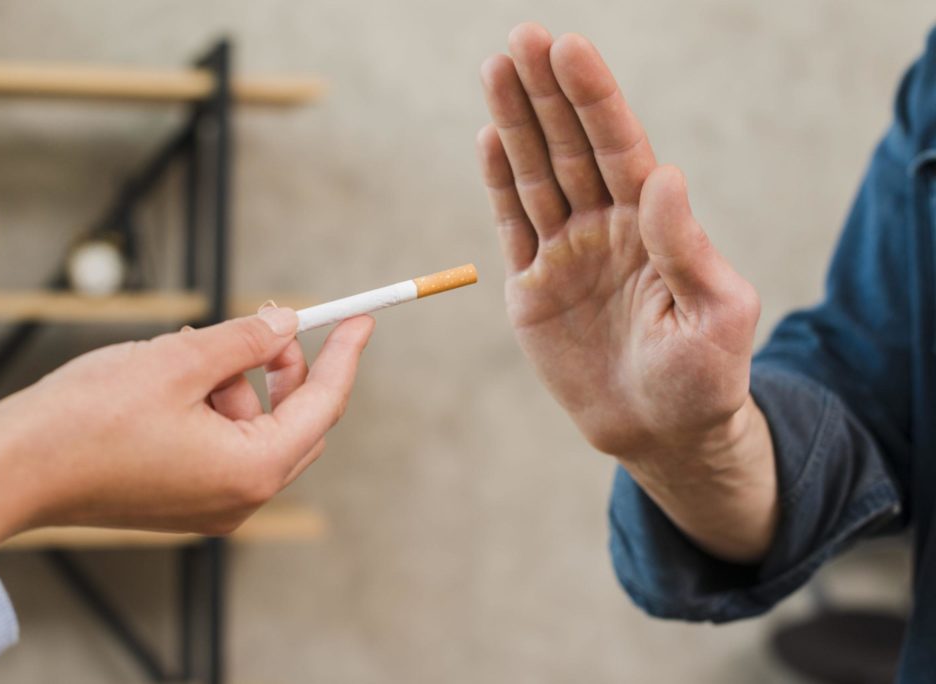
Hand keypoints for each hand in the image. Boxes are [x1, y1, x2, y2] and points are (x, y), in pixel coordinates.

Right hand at [0, 308, 373, 553]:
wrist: (13, 469)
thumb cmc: (89, 418)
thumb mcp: (179, 361)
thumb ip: (245, 340)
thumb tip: (287, 324)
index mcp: (253, 468)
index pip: (323, 404)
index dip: (345, 355)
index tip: (363, 318)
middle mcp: (242, 497)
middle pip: (296, 419)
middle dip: (283, 366)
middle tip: (262, 324)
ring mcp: (213, 503)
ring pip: (256, 425)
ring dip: (237, 380)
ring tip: (188, 349)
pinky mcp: (185, 499)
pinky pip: (224, 442)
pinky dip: (213, 404)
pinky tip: (174, 377)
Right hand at [478, 24, 759, 458]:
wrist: (660, 431)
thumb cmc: (703, 377)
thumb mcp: (715, 315)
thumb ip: (687, 246)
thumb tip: (664, 175)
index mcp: (652, 224)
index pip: (619, 146)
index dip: (593, 98)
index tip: (569, 48)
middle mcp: (606, 226)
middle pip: (570, 147)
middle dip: (545, 93)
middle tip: (520, 37)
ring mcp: (566, 253)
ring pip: (534, 176)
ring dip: (514, 123)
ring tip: (495, 69)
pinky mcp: (532, 287)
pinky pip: (512, 225)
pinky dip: (499, 182)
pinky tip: (489, 137)